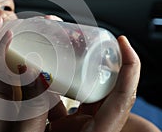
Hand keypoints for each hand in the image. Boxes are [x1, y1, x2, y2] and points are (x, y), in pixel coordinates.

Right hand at [44, 35, 159, 131]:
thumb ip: (35, 109)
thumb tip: (31, 73)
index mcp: (100, 131)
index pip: (123, 95)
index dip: (130, 66)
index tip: (122, 41)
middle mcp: (99, 125)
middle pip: (111, 86)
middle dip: (103, 59)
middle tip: (86, 38)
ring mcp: (88, 123)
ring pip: (92, 90)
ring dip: (82, 70)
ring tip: (70, 50)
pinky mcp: (76, 122)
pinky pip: (75, 99)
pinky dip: (64, 86)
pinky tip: (48, 76)